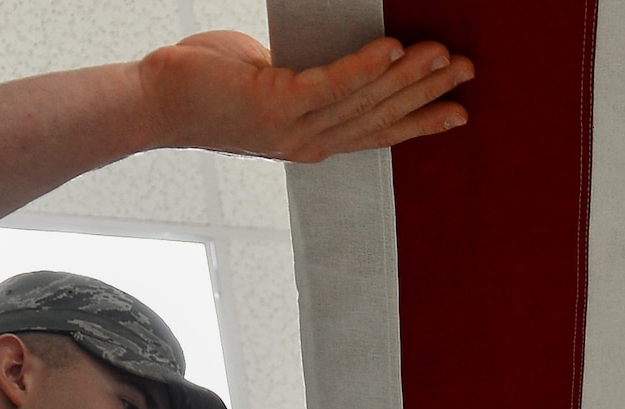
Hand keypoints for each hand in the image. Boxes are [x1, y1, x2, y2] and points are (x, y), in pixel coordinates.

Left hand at [137, 31, 472, 162]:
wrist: (157, 103)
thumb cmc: (206, 87)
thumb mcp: (268, 81)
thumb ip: (302, 76)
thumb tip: (329, 57)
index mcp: (312, 141)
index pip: (378, 132)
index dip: (421, 122)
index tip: (459, 111)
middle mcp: (310, 143)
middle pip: (382, 116)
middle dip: (428, 92)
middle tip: (466, 70)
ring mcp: (295, 128)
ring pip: (365, 100)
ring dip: (408, 76)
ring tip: (442, 54)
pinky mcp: (277, 103)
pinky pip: (331, 83)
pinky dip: (365, 66)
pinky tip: (392, 49)